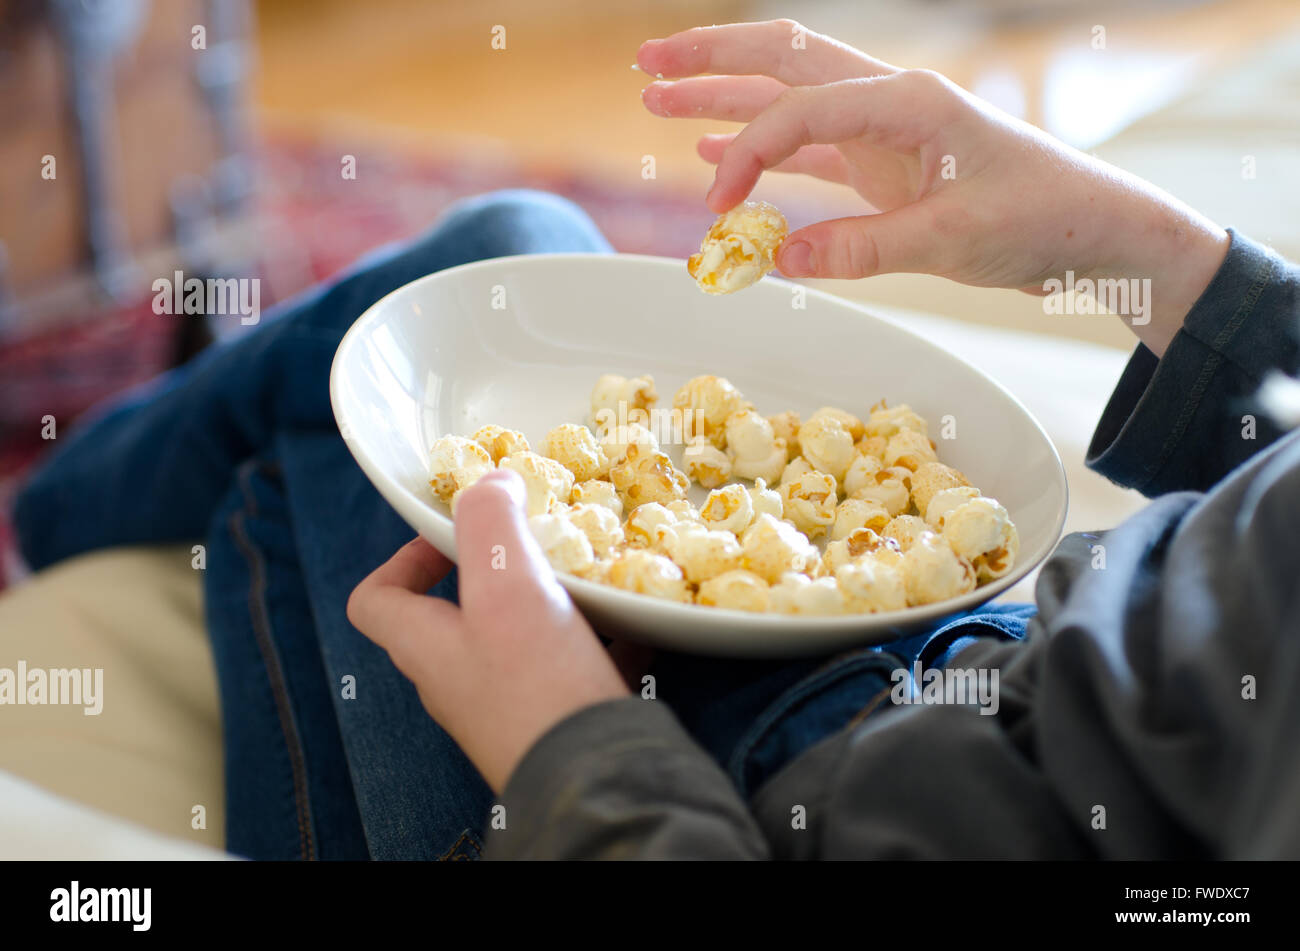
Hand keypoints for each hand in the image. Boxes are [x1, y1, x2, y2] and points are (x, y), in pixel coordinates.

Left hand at [347, 469, 629, 792]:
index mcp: (427, 646)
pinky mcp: (554, 722)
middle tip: (535, 544)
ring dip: (550, 602)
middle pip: (456, 614)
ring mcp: (506, 706)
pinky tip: (634, 628)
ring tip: (590, 578)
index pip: (376, 600)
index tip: (448, 536)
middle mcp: (458, 681)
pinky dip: (597, 642)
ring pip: (518, 638)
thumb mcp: (507, 582)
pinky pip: (569, 670)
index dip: (401, 559)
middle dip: (496, 570)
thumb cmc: (536, 682)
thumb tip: (491, 481)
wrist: (594, 775)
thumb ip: (492, 521)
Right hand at [638, 20, 1228, 355]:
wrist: (1097, 232)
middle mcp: (891, 103)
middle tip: (645, 65)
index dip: (748, 154)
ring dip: (724, 96)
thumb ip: (862, 247)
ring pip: (788, 99)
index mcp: (910, 103)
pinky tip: (715, 149)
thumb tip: (774, 260)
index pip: (801, 111)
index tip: (718, 212)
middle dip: (711, 59)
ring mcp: (886, 132)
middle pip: (784, 61)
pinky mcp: (887, 166)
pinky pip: (809, 148)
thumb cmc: (1042, 222)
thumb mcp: (954, 240)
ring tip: (657, 97)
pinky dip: (760, 146)